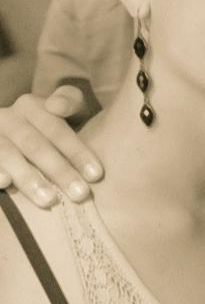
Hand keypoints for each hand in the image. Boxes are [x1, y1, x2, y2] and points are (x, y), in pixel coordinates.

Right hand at [0, 85, 99, 205]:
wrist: (10, 134)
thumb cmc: (50, 130)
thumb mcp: (65, 112)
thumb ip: (70, 103)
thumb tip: (56, 106)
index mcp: (32, 106)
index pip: (56, 129)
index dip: (77, 152)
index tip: (96, 175)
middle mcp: (8, 118)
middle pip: (35, 145)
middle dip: (59, 170)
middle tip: (79, 194)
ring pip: (8, 155)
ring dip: (28, 178)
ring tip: (49, 200)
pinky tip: (4, 184)